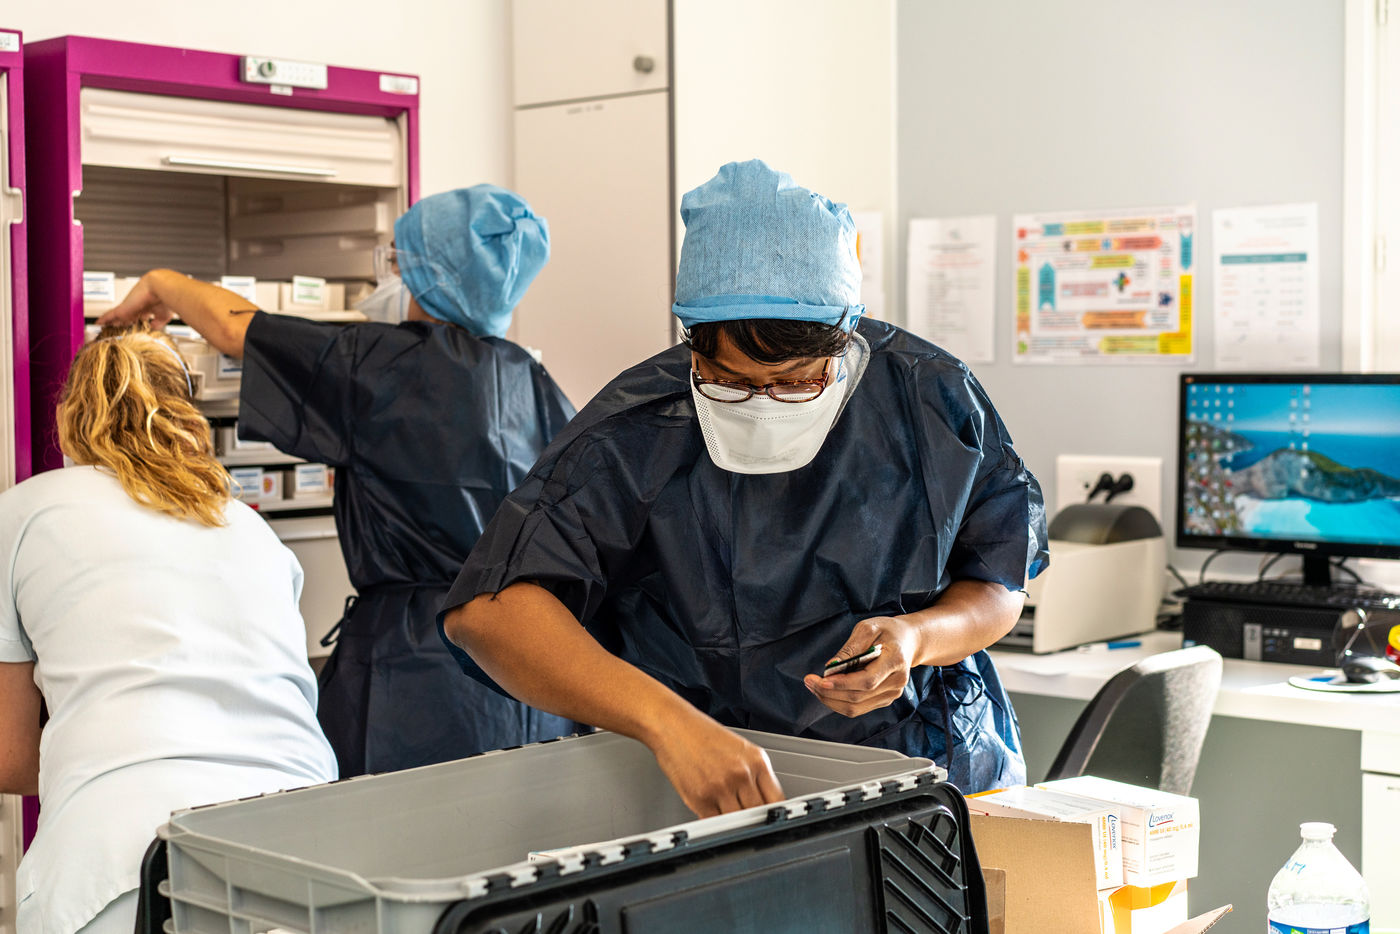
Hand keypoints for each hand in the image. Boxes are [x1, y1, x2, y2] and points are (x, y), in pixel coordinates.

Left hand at [97, 270, 178, 329]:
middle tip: (116, 330)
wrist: (159, 288)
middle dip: (122, 323)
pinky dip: (103, 319)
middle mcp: (136, 307)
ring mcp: (128, 308)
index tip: (133, 328)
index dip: (135, 322)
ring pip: (117, 317)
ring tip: (105, 329)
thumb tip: (152, 328)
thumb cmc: (164, 298)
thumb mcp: (163, 315)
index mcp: (147, 308)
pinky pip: (109, 315)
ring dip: (111, 322)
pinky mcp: (122, 309)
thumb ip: (157, 323)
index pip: (139, 317)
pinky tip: (97, 323)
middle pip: (126, 317)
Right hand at [649, 711, 785, 817]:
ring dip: (733, 821)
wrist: (673, 725)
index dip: (775, 813)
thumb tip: (763, 801)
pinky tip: (712, 810)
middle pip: (758, 812)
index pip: (776, 799)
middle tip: (747, 818)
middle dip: (753, 817)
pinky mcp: (700, 798)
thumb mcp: (739, 748)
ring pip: (737, 821)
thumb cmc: (702, 734)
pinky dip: (714, 821)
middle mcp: (741, 774)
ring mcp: (721, 788)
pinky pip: (714, 822)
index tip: (772, 819)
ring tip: (726, 812)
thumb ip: (754, 774)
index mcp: (756, 760)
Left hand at [803, 616, 919, 716]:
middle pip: (858, 697)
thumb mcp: (868, 628)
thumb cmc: (888, 631)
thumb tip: (832, 666)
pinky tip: (828, 691)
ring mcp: (892, 694)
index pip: (866, 680)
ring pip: (856, 707)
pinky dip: (839, 702)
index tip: (820, 680)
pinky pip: (858, 708)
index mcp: (895, 661)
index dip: (842, 683)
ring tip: (814, 686)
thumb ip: (850, 647)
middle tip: (809, 681)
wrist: (908, 641)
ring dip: (830, 699)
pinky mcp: (884, 699)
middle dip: (829, 692)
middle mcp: (896, 682)